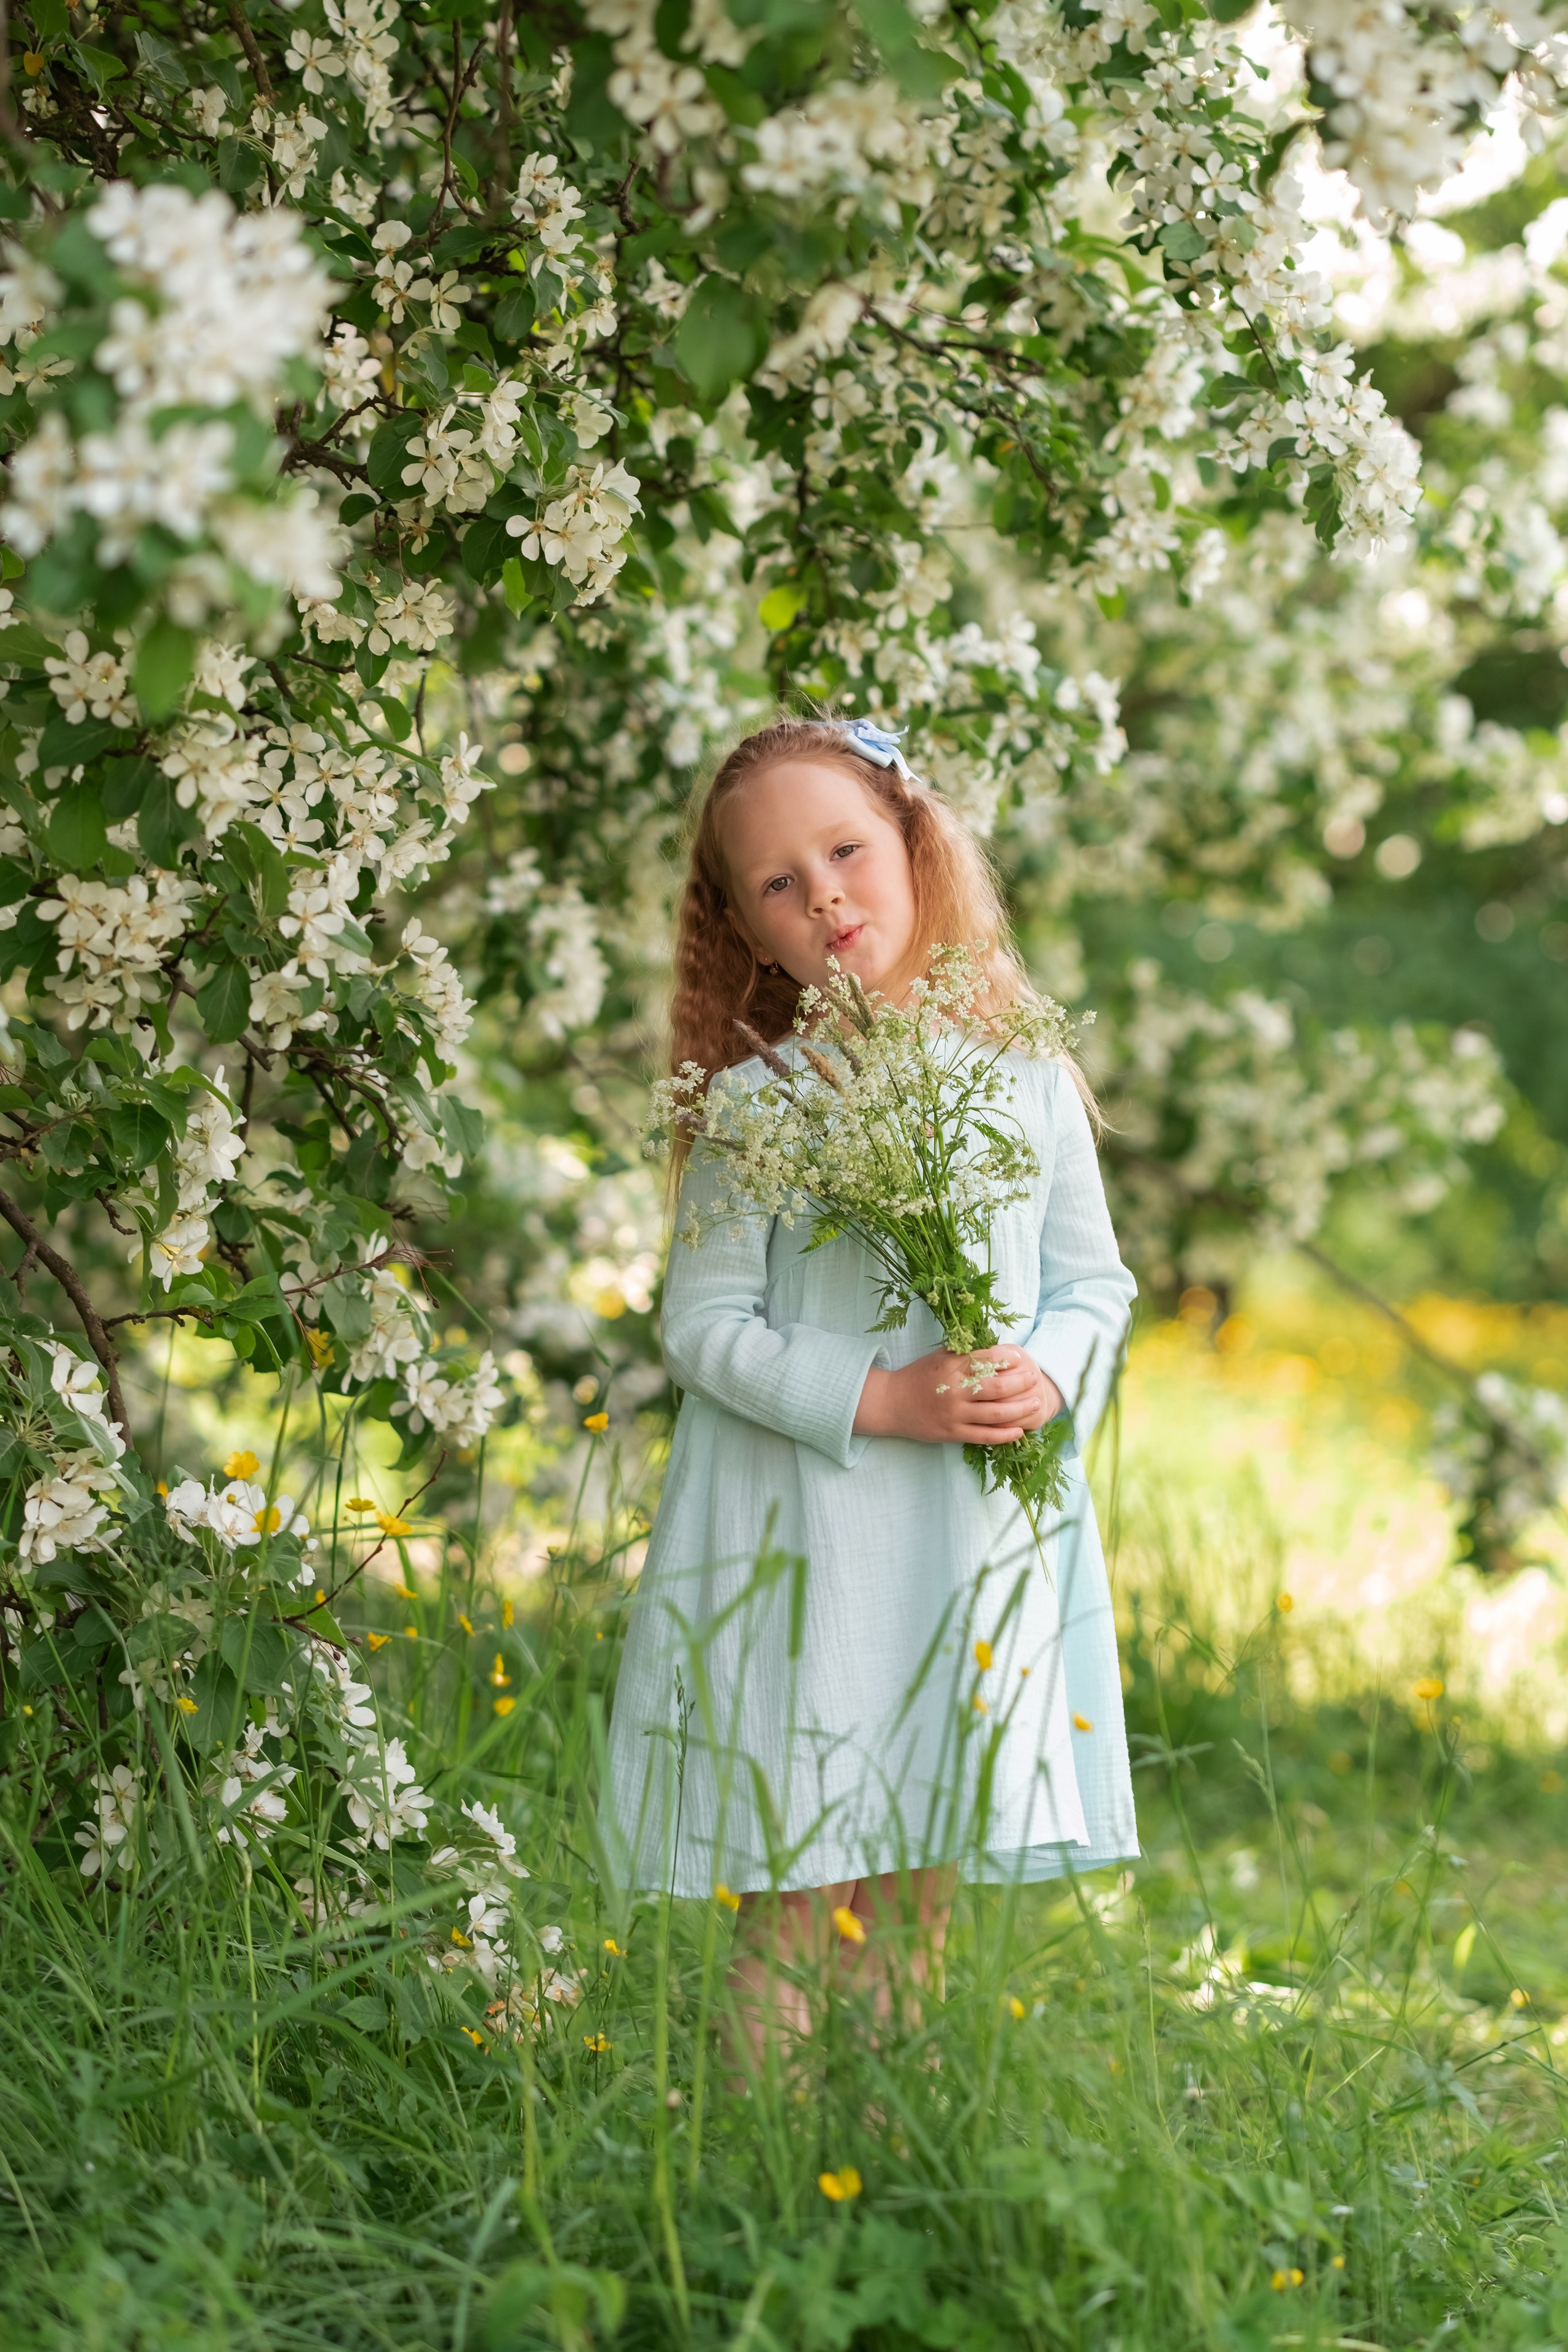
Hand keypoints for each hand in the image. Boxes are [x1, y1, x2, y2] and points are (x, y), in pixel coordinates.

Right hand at [854, 1344, 1063, 1445]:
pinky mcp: (952, 1433)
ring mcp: (954, 1414)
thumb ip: (965, 1352)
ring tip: (1036, 1403)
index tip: (1021, 1356)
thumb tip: (997, 1347)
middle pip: (997, 1387)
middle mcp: (955, 1390)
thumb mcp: (940, 1357)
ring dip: (1020, 1409)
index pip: (986, 1359)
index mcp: (951, 1366)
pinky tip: (1019, 1431)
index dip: (1007, 1357)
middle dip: (1021, 1382)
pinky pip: (984, 1435)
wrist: (890, 1403)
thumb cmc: (918, 1376)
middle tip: (1036, 1378)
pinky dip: (1004, 1434)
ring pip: (995, 1413)